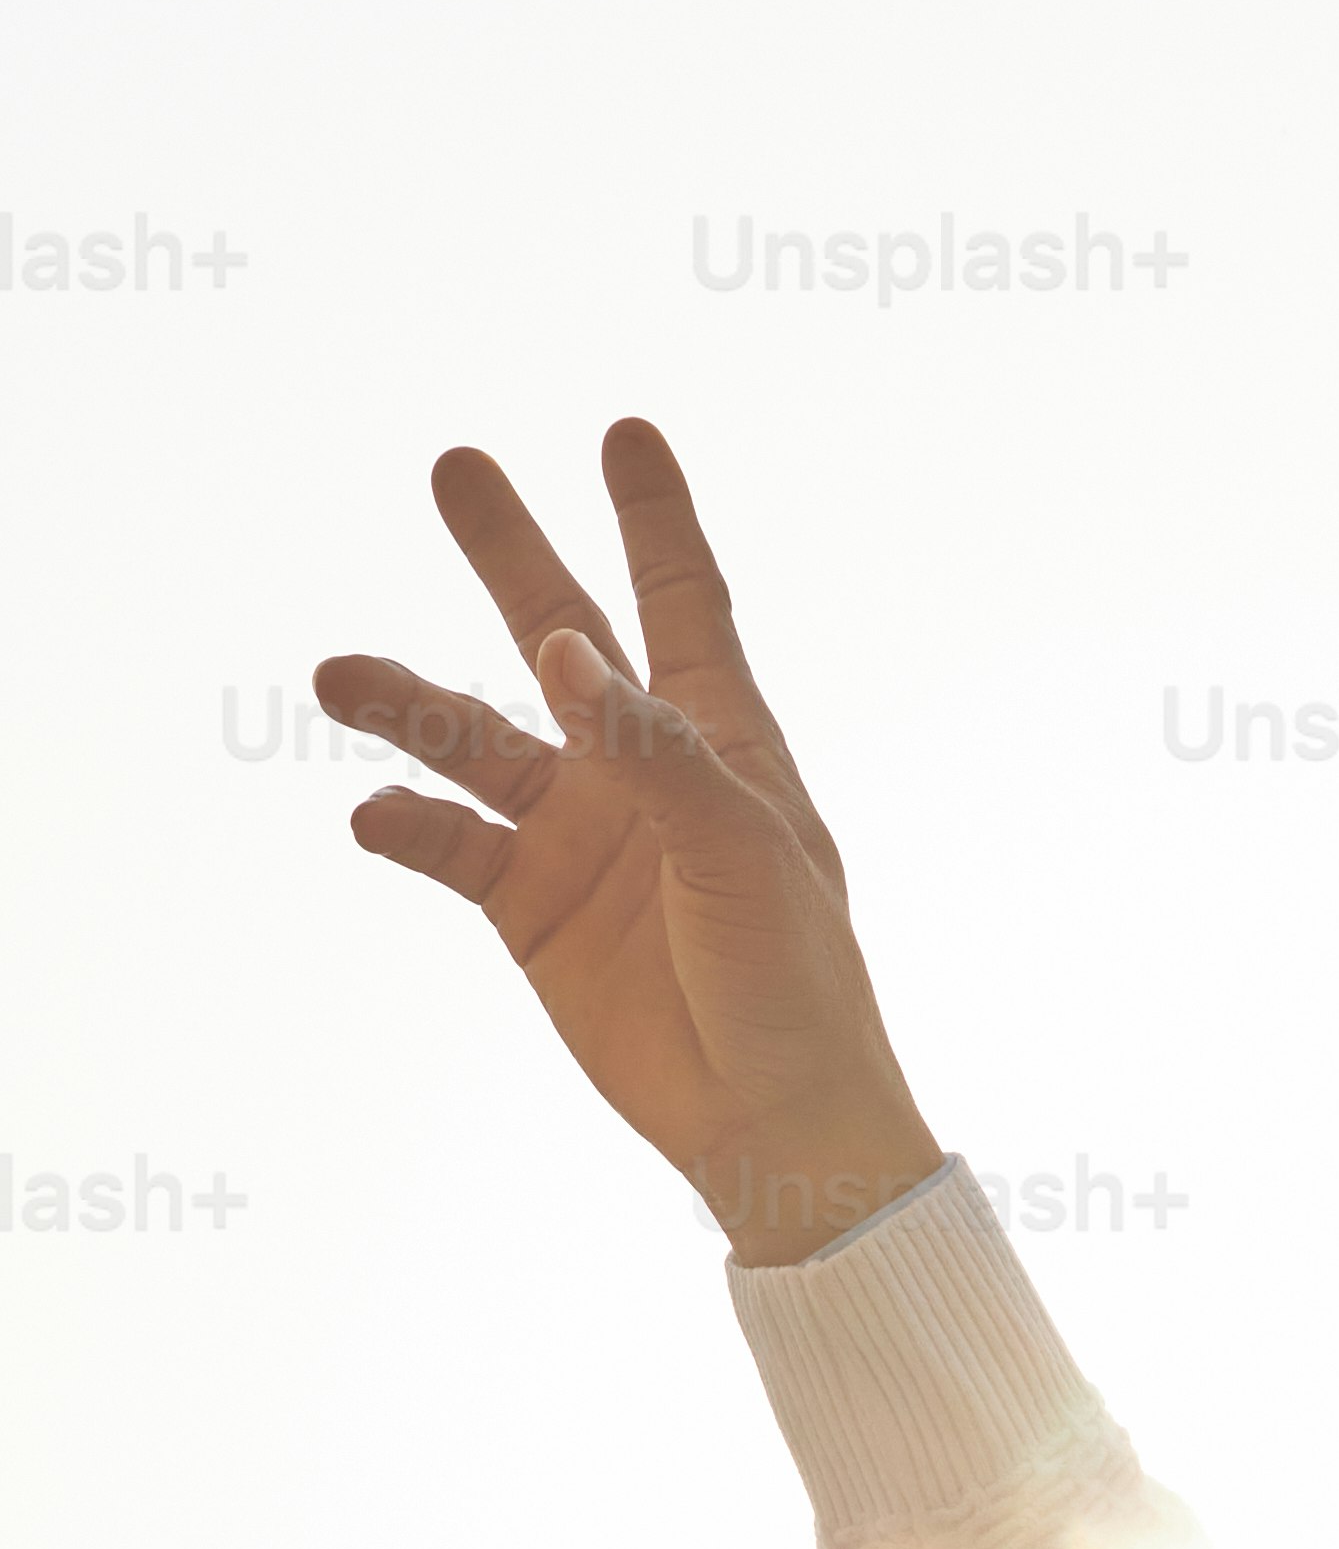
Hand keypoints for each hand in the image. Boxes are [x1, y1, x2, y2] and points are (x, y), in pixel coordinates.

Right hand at [323, 419, 941, 1260]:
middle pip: (557, 636)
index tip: (625, 430)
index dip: (653, 517)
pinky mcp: (527, 908)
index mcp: (717, 740)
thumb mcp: (739, 849)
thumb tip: (561, 647)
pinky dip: (406, 824)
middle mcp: (636, 769)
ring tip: (336, 673)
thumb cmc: (792, 979)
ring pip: (473, 740)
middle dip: (506, 554)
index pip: (680, 602)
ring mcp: (576, 835)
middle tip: (456, 465)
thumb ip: (650, 746)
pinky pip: (448, 844)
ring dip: (407, 704)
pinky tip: (372, 811)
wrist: (769, 1119)